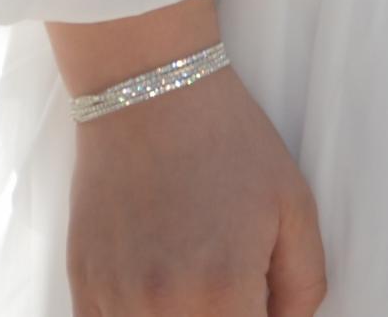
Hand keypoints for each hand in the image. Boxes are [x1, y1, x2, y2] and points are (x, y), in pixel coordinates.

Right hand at [65, 67, 328, 316]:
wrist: (150, 92)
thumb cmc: (228, 143)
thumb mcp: (295, 207)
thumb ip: (304, 286)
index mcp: (222, 292)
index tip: (259, 299)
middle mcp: (162, 308)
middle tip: (230, 284)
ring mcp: (115, 300)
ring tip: (193, 276)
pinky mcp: (83, 286)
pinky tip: (155, 290)